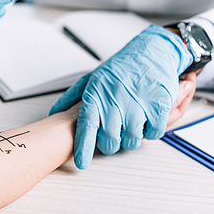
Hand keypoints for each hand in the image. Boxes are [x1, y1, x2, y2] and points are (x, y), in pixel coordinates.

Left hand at [50, 25, 192, 168]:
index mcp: (96, 95)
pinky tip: (146, 120)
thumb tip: (54, 112)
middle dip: (110, 144)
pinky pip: (153, 133)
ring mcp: (137, 104)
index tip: (81, 163)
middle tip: (113, 135)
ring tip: (130, 124)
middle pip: (109, 141)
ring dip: (131, 138)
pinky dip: (150, 131)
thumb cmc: (121, 67)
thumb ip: (72, 97)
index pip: (86, 127)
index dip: (83, 148)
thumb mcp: (91, 78)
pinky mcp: (159, 106)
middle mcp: (115, 101)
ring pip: (131, 140)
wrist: (152, 50)